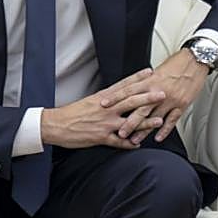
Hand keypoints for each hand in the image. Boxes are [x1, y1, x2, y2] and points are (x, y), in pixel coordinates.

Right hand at [40, 69, 166, 149]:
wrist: (55, 125)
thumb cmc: (72, 113)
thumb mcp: (90, 100)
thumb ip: (107, 98)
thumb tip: (119, 94)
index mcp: (103, 98)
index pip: (123, 85)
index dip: (137, 78)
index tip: (150, 72)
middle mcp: (106, 109)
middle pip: (130, 101)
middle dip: (147, 97)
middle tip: (162, 93)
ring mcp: (104, 123)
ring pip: (128, 122)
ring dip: (144, 121)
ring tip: (159, 120)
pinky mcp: (100, 137)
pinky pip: (118, 142)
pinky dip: (129, 144)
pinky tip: (138, 145)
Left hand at [116, 50, 209, 144]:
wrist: (196, 60)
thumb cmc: (177, 64)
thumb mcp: (158, 71)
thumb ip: (146, 82)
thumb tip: (134, 89)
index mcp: (151, 80)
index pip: (128, 90)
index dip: (115, 98)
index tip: (104, 105)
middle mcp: (159, 91)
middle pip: (141, 109)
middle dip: (129, 122)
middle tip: (119, 133)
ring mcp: (170, 99)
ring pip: (155, 118)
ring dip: (144, 131)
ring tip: (135, 140)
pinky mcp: (181, 104)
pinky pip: (172, 120)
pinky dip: (164, 130)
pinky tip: (158, 137)